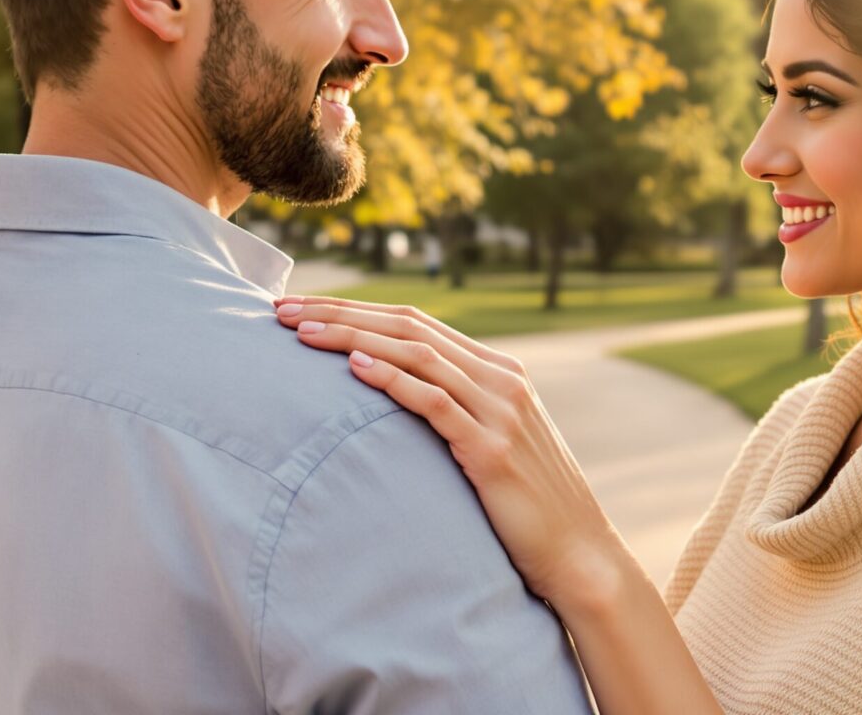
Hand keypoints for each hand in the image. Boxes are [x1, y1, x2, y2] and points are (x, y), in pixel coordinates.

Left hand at [273, 294, 633, 609]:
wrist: (578, 554)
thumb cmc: (526, 506)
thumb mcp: (493, 443)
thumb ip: (457, 412)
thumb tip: (395, 404)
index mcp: (500, 371)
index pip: (417, 323)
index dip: (356, 310)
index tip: (304, 309)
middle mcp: (502, 380)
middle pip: (409, 328)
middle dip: (341, 313)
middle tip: (283, 310)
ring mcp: (500, 411)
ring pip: (416, 355)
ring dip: (352, 338)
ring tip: (301, 334)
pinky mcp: (492, 448)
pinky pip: (434, 401)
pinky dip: (391, 381)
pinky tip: (353, 369)